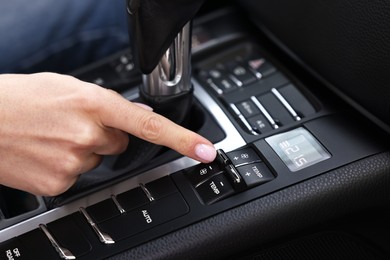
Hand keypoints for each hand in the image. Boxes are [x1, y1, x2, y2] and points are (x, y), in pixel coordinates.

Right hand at [0, 73, 215, 195]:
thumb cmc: (22, 98)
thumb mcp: (70, 87)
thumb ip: (109, 102)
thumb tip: (138, 116)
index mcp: (94, 103)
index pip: (150, 125)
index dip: (183, 139)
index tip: (205, 150)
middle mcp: (88, 134)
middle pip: (122, 144)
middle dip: (106, 135)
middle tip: (74, 124)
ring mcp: (75, 161)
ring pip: (99, 160)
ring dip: (84, 149)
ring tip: (55, 135)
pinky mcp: (61, 183)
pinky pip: (80, 176)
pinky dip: (68, 165)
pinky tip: (48, 151)